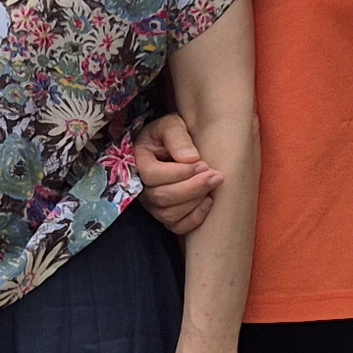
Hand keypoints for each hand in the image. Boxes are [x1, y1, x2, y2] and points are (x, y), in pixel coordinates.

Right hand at [132, 112, 220, 235]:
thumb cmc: (172, 133)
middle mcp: (141, 187)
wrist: (176, 146)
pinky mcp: (165, 215)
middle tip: (214, 175)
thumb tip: (190, 159)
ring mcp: (152, 204)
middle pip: (161, 197)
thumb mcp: (172, 125)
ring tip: (212, 184)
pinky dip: (194, 218)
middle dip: (192, 188)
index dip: (178, 173)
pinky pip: (177, 227)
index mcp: (138, 161)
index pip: (152, 175)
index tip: (201, 163)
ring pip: (169, 214)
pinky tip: (208, 201)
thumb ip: (178, 138)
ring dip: (194, 202)